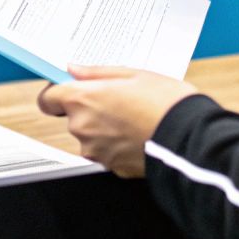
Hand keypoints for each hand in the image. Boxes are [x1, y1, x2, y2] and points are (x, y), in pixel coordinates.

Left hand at [38, 66, 200, 177]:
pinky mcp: (111, 167)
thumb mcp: (134, 74)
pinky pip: (107, 152)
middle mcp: (83, 128)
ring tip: (135, 118)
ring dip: (105, 128)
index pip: (48, 99)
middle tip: (120, 100)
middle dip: (91, 110)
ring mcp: (95, 151)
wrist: (190, 138)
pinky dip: (117, 144)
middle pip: (73, 118)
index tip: (72, 89)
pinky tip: (139, 135)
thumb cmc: (167, 103)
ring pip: (91, 136)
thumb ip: (97, 73)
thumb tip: (74, 70)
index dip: (58, 93)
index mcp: (83, 100)